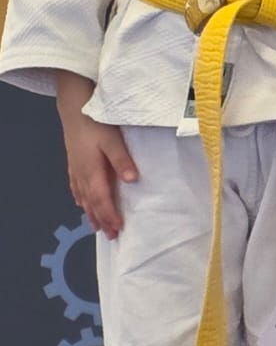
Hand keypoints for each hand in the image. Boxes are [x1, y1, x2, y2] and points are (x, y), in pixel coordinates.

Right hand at [60, 113, 135, 236]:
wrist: (74, 109)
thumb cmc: (95, 123)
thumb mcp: (113, 140)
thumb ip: (122, 160)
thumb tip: (132, 181)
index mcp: (92, 172)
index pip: (102, 200)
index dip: (109, 215)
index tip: (117, 229)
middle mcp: (82, 175)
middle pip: (92, 203)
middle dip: (101, 219)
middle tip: (110, 235)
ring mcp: (75, 169)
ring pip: (83, 197)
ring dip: (91, 212)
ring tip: (97, 226)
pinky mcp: (73, 163)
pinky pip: (76, 187)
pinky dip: (80, 199)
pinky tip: (81, 203)